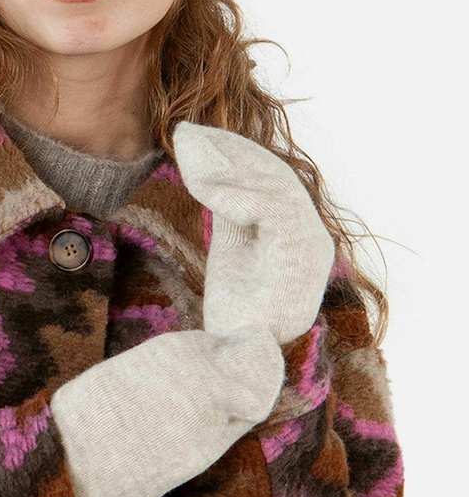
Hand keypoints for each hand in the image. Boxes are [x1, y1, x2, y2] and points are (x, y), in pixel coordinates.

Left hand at [173, 122, 334, 343]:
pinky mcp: (302, 256)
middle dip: (227, 150)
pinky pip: (270, 210)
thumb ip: (232, 212)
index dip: (234, 152)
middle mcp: (312, 235)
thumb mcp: (232, 249)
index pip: (269, 177)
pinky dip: (234, 194)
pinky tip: (201, 187)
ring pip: (272, 186)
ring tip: (185, 154)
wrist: (242, 362)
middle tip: (185, 133)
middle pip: (272, 174)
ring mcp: (312, 245)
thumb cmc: (237, 313)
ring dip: (225, 166)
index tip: (196, 135)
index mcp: (297, 232)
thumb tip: (210, 169)